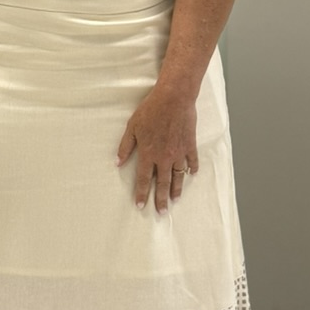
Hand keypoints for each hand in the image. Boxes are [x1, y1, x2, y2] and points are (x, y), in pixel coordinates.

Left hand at [116, 86, 197, 213]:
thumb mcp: (132, 127)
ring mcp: (179, 152)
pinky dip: (191, 169)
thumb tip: (118, 162)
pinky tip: (191, 175)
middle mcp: (164, 157)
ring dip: (176, 189)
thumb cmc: (151, 110)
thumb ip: (125, 146)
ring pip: (178, 176)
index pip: (143, 179)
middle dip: (160, 199)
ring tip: (174, 200)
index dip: (141, 193)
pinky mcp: (189, 145)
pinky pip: (191, 161)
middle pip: (162, 183)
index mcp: (148, 153)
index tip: (140, 205)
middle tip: (160, 212)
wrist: (174, 98)